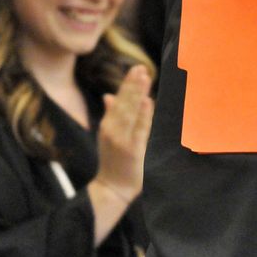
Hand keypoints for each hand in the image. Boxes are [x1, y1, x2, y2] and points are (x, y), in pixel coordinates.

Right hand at [95, 64, 152, 202]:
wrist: (112, 189)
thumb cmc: (114, 161)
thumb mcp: (109, 136)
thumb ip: (111, 115)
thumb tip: (108, 96)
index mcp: (108, 126)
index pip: (119, 101)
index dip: (127, 85)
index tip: (136, 69)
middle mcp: (113, 131)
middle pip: (124, 104)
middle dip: (133, 85)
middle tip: (141, 67)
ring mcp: (122, 140)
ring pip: (131, 113)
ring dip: (137, 95)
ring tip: (144, 78)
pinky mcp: (133, 150)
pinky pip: (140, 129)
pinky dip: (144, 115)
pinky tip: (148, 102)